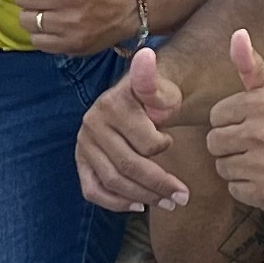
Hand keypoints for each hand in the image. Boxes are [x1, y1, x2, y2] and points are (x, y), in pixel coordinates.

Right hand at [76, 44, 190, 211]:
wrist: (135, 102)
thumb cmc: (155, 99)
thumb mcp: (161, 89)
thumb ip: (153, 82)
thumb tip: (146, 57)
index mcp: (113, 104)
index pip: (145, 142)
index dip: (162, 147)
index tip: (172, 141)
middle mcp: (93, 122)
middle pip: (129, 166)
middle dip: (159, 185)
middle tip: (183, 196)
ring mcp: (84, 143)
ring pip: (113, 182)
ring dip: (143, 197)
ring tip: (168, 202)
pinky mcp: (81, 160)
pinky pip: (94, 190)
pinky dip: (116, 203)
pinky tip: (138, 205)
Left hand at [201, 27, 263, 210]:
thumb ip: (250, 65)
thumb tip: (237, 34)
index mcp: (260, 105)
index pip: (215, 116)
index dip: (230, 121)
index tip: (248, 124)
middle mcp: (259, 134)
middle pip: (214, 142)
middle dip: (230, 144)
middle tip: (253, 143)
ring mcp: (262, 165)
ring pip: (222, 166)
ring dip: (237, 166)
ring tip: (260, 160)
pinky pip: (234, 189)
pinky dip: (247, 186)